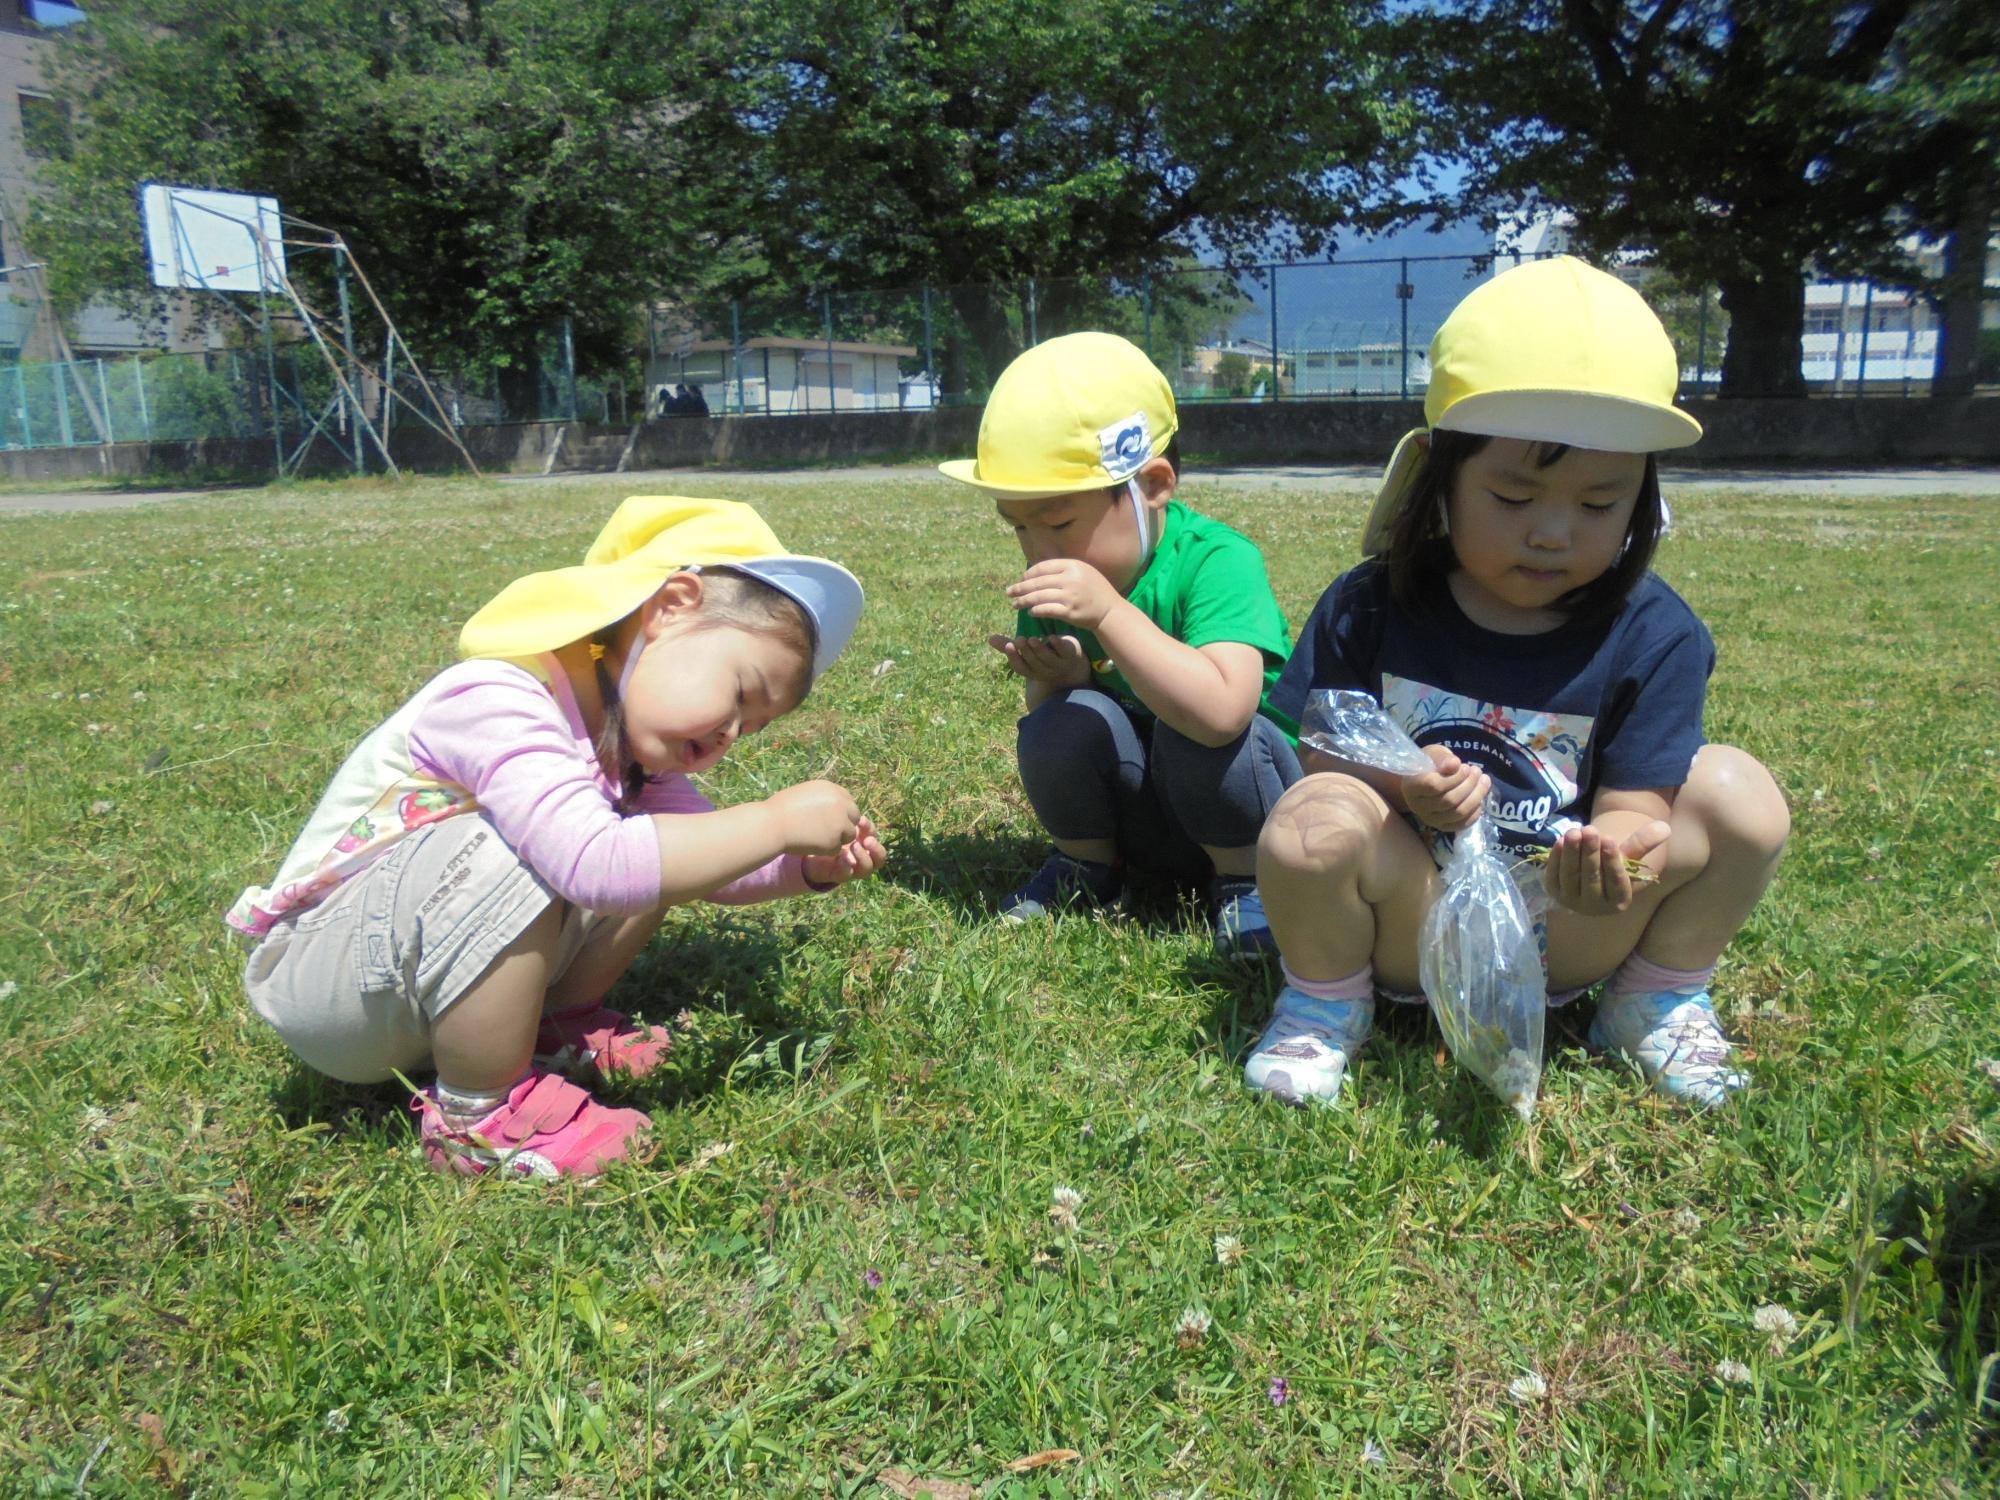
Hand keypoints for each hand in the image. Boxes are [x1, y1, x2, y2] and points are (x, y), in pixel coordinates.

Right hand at [765, 779, 861, 855]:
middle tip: (828, 832)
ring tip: (816, 838)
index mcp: (832, 789)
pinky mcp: (835, 841)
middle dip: (844, 824)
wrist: (772, 824)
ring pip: (849, 834)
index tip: (830, 818)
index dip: (840, 811)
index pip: (848, 800)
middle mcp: (841, 804)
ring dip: (837, 838)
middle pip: (854, 816)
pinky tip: (811, 845)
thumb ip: (823, 798)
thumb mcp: (805, 794)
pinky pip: (837, 848)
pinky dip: (826, 850)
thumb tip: (834, 806)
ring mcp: (840, 823)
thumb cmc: (781, 809)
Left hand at [802, 816, 887, 888]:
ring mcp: (852, 868)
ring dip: (863, 857)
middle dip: (875, 848)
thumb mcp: (835, 823)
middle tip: (866, 840)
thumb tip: (851, 809)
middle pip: (880, 857)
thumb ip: (845, 818)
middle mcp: (862, 856)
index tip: (861, 820)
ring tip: (854, 847)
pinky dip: (846, 867)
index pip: (874, 836)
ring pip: (868, 868)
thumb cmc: (824, 833)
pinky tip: (841, 859)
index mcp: (862, 842)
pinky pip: (847, 875)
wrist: (808, 849)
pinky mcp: (839, 876)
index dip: (871, 829)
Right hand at [987, 631, 1091, 685]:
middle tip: (1019, 639)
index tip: (1009, 645)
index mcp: (1032, 671)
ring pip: (1048, 659)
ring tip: (1032, 639)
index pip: (1021, 667)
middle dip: (1026, 652)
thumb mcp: (1026, 651)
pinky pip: (1064, 652)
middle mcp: (1045, 671)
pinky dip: (1058, 645)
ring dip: (1040, 650)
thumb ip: (1009, 645)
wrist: (1071, 660)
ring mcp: (1059, 664)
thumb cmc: (1043, 654)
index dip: (1014, 658)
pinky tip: (1052, 637)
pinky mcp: (1071, 655)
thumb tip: (990, 639)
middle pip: (1034, 663)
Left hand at [1005, 559, 1122, 631]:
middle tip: (1009, 592)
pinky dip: (1036, 610)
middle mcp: (1070, 578)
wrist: (1110, 611)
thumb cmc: (1095, 591)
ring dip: (1023, 601)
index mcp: (1072, 565)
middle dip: (1020, 588)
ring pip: (1038, 596)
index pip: (1043, 567)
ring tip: (1014, 604)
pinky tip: (1030, 612)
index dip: (1029, 574)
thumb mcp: (1083, 572)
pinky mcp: (1069, 611)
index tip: (1022, 579)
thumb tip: (1036, 571)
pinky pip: (1046, 610)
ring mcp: (1070, 595)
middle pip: (1037, 582)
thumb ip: (1063, 569)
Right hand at [1401, 745, 1488, 831]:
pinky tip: (1480, 797)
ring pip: (1458, 812)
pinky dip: (1475, 811)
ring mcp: (1430, 819)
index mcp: (1411, 786)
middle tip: (1477, 771)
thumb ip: (1442, 758)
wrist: (1424, 780)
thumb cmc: (1429, 765)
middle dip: (1469, 784)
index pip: (1434, 786)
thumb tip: (1455, 764)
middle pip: (1449, 800)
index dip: (1454, 777)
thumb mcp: (1434, 754)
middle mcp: (1418, 807)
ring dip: (1476, 796)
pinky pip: (1462, 824)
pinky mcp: (1442, 827)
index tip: (1464, 766)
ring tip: (1483, 780)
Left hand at [1542, 820, 1670, 915]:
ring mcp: (1571, 901)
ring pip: (1570, 876)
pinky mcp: (1553, 892)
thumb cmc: (1613, 865)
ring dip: (1571, 853)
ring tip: (1575, 831)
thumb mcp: (1629, 856)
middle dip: (1590, 853)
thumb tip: (1664, 828)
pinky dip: (1556, 858)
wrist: (1590, 874)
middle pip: (1591, 878)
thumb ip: (1644, 843)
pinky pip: (1553, 875)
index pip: (1616, 883)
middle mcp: (1594, 907)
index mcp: (1618, 902)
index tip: (1610, 839)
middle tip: (1591, 830)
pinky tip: (1561, 840)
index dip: (1612, 862)